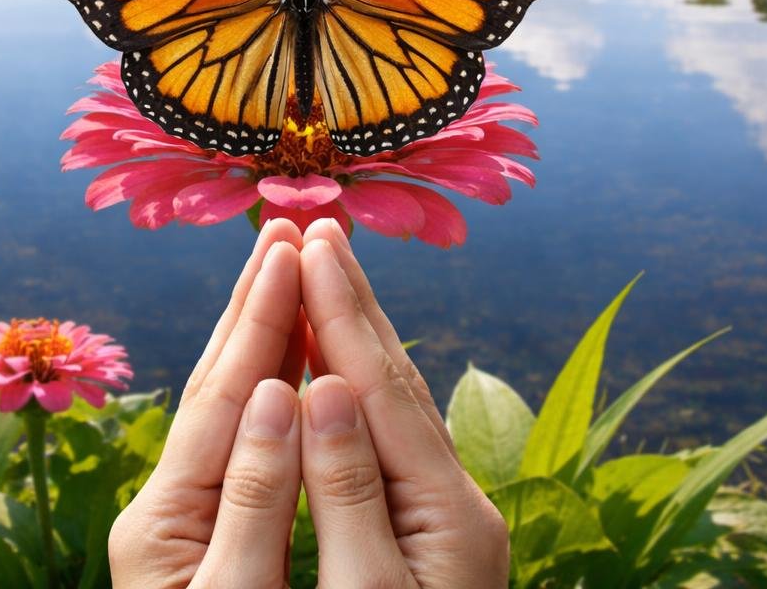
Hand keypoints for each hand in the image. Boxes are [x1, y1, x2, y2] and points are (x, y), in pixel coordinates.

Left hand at [109, 218, 307, 587]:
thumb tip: (279, 392)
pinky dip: (274, 389)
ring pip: (229, 409)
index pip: (220, 398)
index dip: (261, 321)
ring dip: (263, 335)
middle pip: (215, 385)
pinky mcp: (207, 538)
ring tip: (289, 267)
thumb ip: (256, 498)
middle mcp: (164, 508)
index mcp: (161, 521)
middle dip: (255, 304)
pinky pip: (247, 442)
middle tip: (286, 225)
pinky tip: (292, 362)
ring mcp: (182, 520)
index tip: (291, 247)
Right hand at [295, 218, 508, 587]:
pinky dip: (355, 390)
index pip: (383, 391)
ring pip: (395, 407)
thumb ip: (346, 493)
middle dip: (352, 303)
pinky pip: (386, 440)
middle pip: (397, 383)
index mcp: (450, 514)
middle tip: (320, 228)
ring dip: (356, 337)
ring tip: (327, 274)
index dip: (339, 314)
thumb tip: (322, 390)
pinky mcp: (431, 538)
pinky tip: (335, 372)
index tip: (308, 242)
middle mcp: (458, 505)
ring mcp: (448, 520)